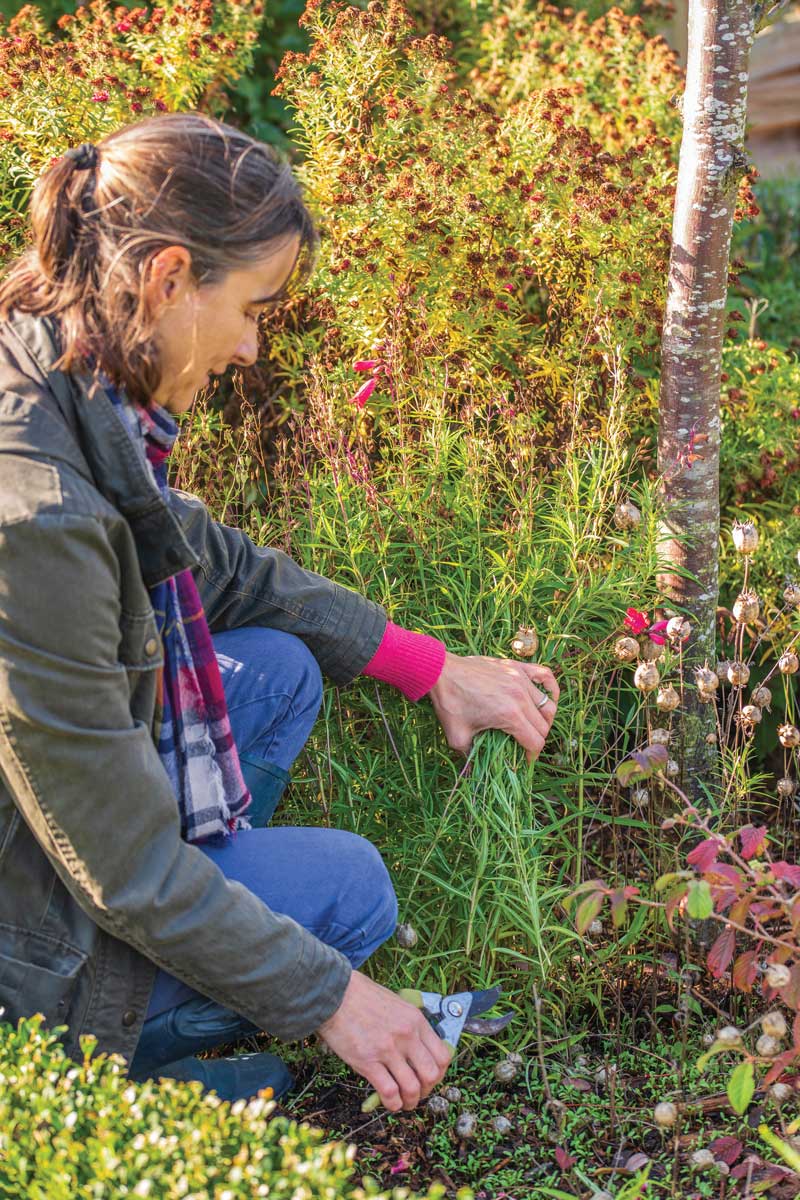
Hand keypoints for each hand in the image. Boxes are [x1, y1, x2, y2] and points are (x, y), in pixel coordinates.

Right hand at [316, 971, 451, 1110]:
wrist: (335, 994)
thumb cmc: (362, 997)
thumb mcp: (396, 1004)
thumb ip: (409, 1025)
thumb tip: (417, 1049)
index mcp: (416, 1020)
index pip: (443, 1055)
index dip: (440, 1073)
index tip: (431, 1078)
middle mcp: (406, 1035)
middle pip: (431, 1075)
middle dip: (427, 1090)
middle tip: (418, 1093)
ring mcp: (388, 1049)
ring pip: (412, 1088)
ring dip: (411, 1101)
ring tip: (405, 1103)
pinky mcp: (368, 1062)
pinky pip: (389, 1092)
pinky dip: (393, 1104)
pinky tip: (390, 1103)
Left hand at [428, 651, 558, 761]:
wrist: (442, 672)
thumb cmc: (449, 703)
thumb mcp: (457, 737)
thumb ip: (470, 756)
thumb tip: (475, 772)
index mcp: (510, 715)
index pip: (535, 741)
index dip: (532, 756)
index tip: (524, 760)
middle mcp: (521, 696)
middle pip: (544, 725)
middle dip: (536, 740)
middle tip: (524, 745)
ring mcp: (521, 679)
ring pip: (547, 705)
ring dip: (544, 719)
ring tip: (532, 726)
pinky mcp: (517, 667)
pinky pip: (545, 676)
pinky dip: (551, 688)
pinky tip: (547, 698)